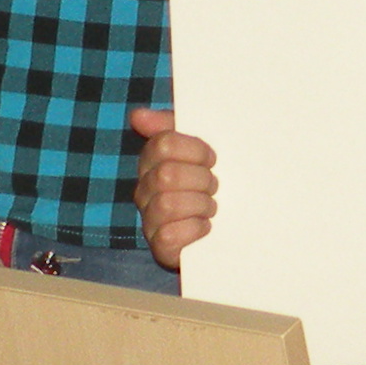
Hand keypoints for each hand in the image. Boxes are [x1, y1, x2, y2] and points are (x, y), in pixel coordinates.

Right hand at [127, 107, 217, 268]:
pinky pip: (169, 235)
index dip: (193, 149)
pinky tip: (205, 227)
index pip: (162, 144)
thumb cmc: (207, 181)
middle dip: (200, 179)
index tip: (212, 158)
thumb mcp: (197, 148)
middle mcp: (145, 191)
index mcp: (152, 163)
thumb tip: (137, 115)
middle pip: (166, 174)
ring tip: (211, 207)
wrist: (228, 227)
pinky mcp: (160, 248)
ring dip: (200, 204)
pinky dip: (195, 229)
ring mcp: (150, 221)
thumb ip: (171, 126)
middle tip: (214, 185)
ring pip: (167, 204)